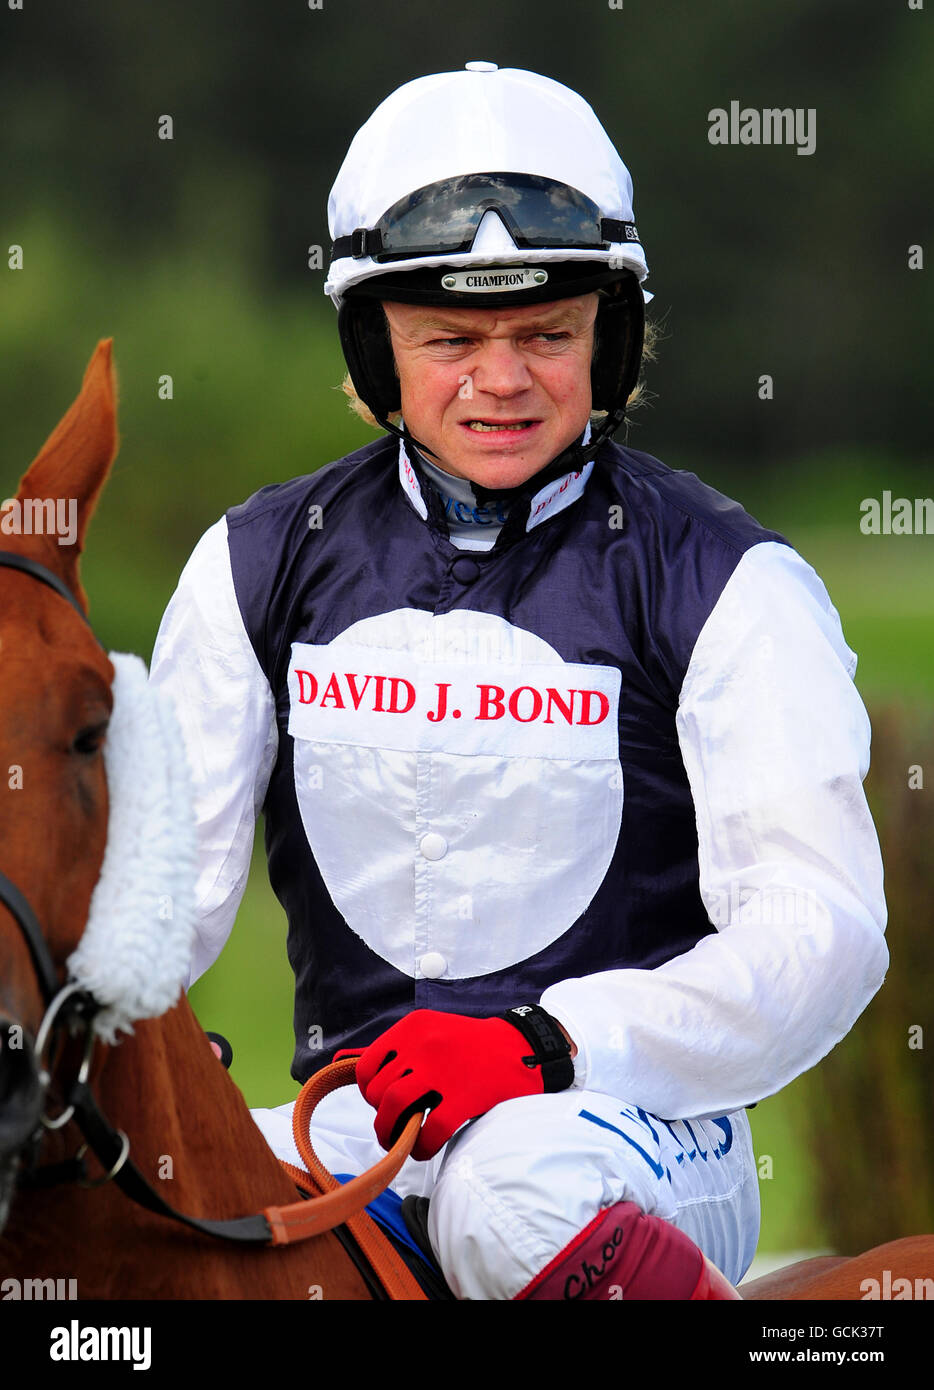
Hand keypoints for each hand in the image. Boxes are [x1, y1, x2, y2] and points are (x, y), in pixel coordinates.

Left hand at [351, 1005, 573, 1159]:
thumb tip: (341, 1063)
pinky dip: (421, 1147)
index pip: (368, 1067)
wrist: (520, 1049)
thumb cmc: (470, 1044)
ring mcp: (443, 1072)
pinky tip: (425, 1148)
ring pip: (395, 1109)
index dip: (368, 1091)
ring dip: (390, 1134)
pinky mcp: (464, 1098)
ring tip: (398, 1142)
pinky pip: (429, 1132)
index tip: (381, 1101)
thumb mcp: (431, 1030)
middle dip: (380, 1116)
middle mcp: (423, 1045)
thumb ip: (394, 1049)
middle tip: (391, 1126)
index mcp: (413, 1027)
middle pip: (379, 1092)